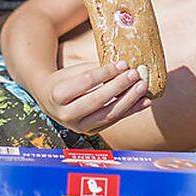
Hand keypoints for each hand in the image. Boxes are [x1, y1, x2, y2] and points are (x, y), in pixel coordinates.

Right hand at [35, 61, 151, 134]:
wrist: (50, 101)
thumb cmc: (64, 81)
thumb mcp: (72, 71)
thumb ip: (94, 70)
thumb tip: (123, 66)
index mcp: (58, 95)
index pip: (85, 82)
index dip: (106, 72)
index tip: (123, 63)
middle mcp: (66, 115)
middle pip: (97, 100)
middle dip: (119, 86)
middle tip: (135, 74)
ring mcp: (79, 127)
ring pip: (108, 115)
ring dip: (129, 101)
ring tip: (142, 87)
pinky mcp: (91, 132)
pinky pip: (114, 122)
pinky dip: (131, 111)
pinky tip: (144, 101)